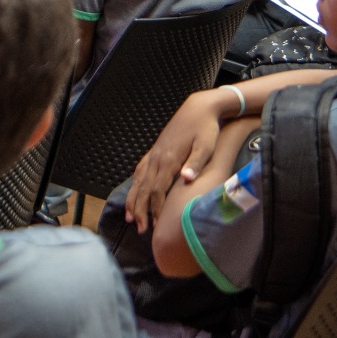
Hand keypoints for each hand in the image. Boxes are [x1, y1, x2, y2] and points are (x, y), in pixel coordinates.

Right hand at [126, 89, 228, 231]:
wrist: (199, 107)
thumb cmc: (206, 128)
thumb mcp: (206, 146)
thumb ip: (195, 164)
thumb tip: (186, 179)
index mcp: (170, 160)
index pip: (157, 191)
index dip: (155, 210)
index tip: (156, 226)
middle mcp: (158, 158)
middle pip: (144, 189)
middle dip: (141, 211)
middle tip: (141, 230)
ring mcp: (155, 153)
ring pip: (139, 181)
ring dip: (134, 200)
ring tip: (130, 217)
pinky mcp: (156, 149)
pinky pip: (140, 169)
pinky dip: (135, 183)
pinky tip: (134, 190)